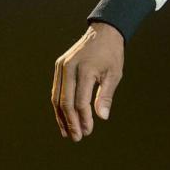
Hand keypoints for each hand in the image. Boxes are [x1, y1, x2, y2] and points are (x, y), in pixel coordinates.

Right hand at [51, 22, 124, 140]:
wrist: (103, 32)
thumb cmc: (111, 54)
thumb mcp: (114, 73)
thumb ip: (106, 95)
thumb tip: (102, 117)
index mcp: (86, 69)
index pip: (81, 101)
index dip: (84, 118)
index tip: (88, 131)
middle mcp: (70, 68)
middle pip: (66, 102)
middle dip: (71, 122)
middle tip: (77, 137)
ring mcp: (61, 67)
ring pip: (57, 98)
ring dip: (61, 117)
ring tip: (67, 132)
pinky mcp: (58, 66)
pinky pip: (56, 90)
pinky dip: (58, 105)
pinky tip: (63, 117)